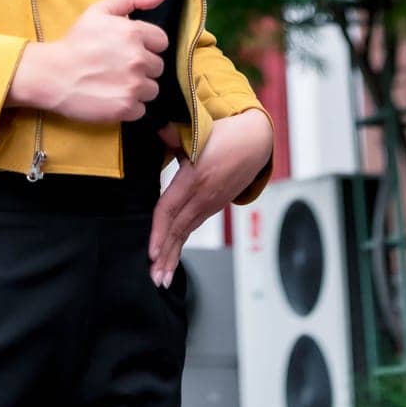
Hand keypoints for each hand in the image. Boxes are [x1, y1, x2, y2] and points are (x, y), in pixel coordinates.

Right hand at [9, 0, 168, 121]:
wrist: (52, 75)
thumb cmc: (75, 41)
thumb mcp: (100, 10)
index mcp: (134, 33)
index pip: (161, 42)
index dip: (145, 45)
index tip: (127, 49)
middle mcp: (138, 59)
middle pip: (157, 67)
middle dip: (141, 67)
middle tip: (118, 66)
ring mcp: (133, 86)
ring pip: (152, 89)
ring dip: (138, 88)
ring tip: (115, 83)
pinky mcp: (126, 108)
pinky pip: (141, 109)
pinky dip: (129, 106)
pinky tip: (112, 97)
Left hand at [147, 110, 273, 287]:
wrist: (255, 141)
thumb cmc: (224, 134)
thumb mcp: (197, 131)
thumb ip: (173, 132)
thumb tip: (157, 127)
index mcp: (195, 177)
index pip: (170, 209)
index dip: (158, 231)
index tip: (150, 252)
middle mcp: (203, 196)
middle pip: (178, 229)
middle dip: (165, 256)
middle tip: (154, 279)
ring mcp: (210, 203)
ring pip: (186, 232)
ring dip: (173, 256)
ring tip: (162, 278)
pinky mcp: (214, 206)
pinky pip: (194, 227)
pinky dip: (182, 243)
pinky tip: (172, 257)